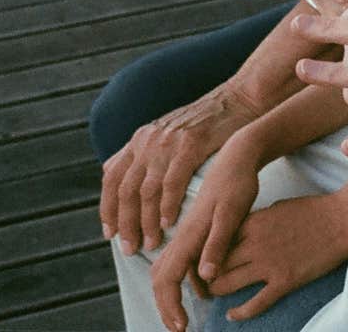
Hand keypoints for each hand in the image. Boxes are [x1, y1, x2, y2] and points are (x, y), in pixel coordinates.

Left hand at [100, 85, 262, 254]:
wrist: (239, 99)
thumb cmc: (207, 123)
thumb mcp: (167, 133)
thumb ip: (142, 153)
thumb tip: (114, 172)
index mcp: (140, 139)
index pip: (111, 178)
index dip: (108, 208)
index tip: (111, 233)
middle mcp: (148, 140)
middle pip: (126, 189)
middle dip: (126, 223)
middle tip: (131, 248)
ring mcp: (169, 142)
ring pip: (146, 191)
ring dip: (146, 222)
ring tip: (151, 242)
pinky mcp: (191, 145)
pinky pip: (172, 182)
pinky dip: (168, 206)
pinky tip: (170, 223)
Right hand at [149, 143, 263, 331]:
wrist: (239, 155)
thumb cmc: (239, 183)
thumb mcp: (233, 214)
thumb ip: (219, 244)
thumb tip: (206, 277)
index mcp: (188, 235)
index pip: (168, 279)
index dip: (170, 306)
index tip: (182, 328)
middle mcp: (182, 235)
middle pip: (161, 277)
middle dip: (166, 305)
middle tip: (181, 328)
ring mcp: (187, 231)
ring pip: (168, 268)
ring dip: (174, 294)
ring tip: (187, 314)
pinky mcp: (195, 228)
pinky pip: (181, 259)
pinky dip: (184, 278)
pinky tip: (203, 286)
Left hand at [202, 192, 347, 321]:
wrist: (342, 221)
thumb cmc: (313, 210)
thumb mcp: (277, 207)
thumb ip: (257, 221)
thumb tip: (245, 232)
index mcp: (252, 223)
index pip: (217, 242)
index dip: (207, 253)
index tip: (205, 260)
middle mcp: (255, 244)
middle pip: (217, 264)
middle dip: (207, 274)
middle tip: (205, 281)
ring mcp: (269, 264)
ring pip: (229, 283)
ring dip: (218, 291)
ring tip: (215, 295)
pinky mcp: (285, 281)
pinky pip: (256, 303)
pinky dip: (240, 312)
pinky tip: (232, 315)